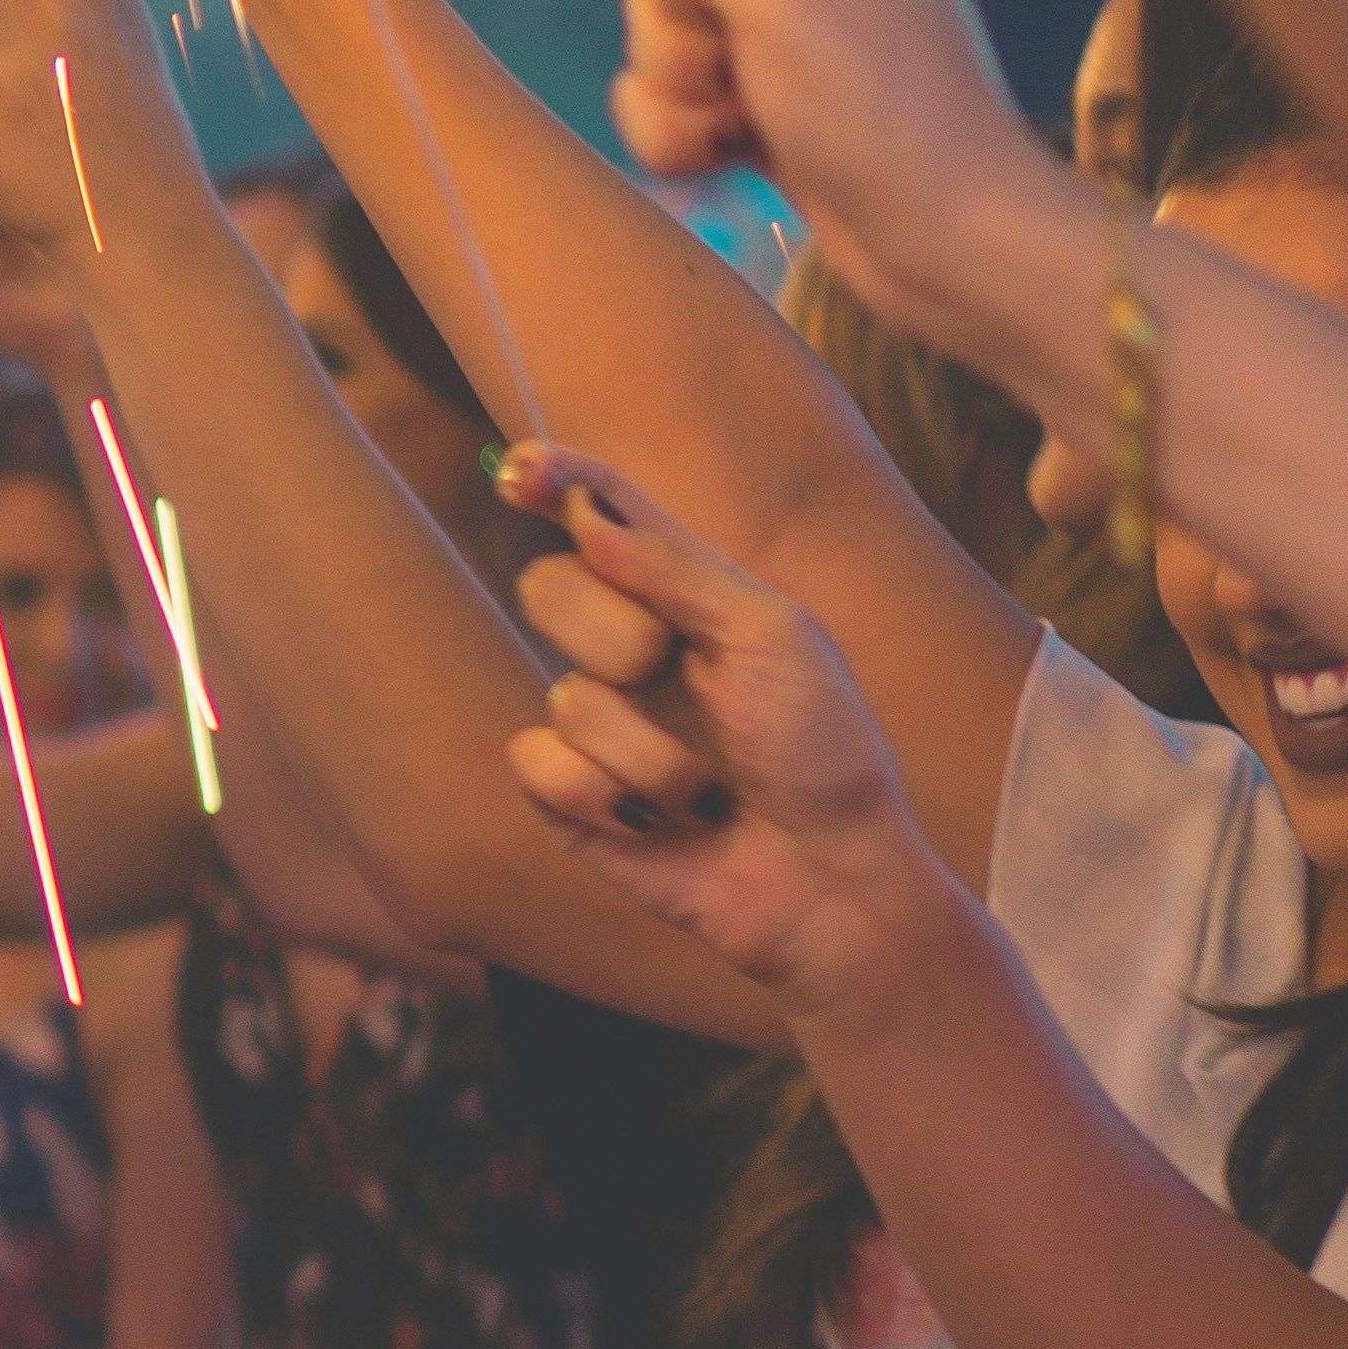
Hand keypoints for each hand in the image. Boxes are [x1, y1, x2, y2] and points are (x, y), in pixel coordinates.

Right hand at [496, 447, 956, 1023]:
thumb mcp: (772, 635)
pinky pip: (539, 766)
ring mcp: (599, 724)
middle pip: (550, 588)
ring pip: (564, 695)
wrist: (828, 875)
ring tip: (710, 793)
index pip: (599, 511)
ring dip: (650, 753)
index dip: (550, 479)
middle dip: (618, 635)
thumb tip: (584, 514)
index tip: (519, 473)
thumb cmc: (821, 750)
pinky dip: (603, 796)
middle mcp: (629, 648)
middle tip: (682, 676)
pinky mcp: (571, 799)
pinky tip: (659, 826)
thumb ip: (676, 567)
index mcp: (683, 592)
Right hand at [566, 0, 1029, 319]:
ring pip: (668, 22)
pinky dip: (683, 129)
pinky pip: (678, 95)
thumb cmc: (881, 107)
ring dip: (674, 78)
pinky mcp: (769, 106)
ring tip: (733, 117)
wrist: (952, 245)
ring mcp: (791, 33)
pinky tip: (724, 159)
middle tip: (715, 50)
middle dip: (666, 1)